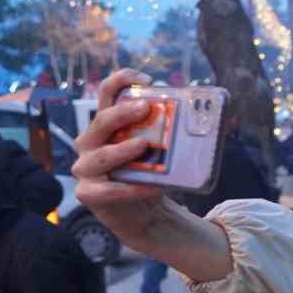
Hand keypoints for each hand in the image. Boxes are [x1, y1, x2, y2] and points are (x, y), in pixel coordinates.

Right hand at [72, 70, 169, 247]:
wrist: (142, 212)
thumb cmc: (148, 173)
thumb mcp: (159, 148)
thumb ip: (170, 130)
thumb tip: (207, 115)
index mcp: (106, 124)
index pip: (106, 92)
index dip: (122, 80)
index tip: (147, 80)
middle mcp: (90, 142)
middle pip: (100, 121)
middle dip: (123, 113)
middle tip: (147, 107)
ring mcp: (85, 168)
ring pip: (101, 156)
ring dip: (123, 149)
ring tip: (144, 146)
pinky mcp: (89, 193)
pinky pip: (109, 190)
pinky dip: (133, 188)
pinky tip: (153, 185)